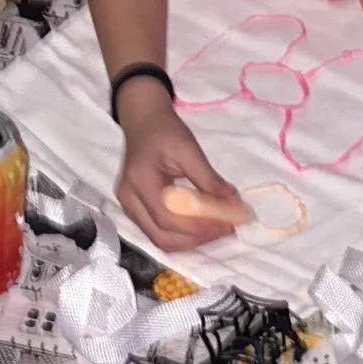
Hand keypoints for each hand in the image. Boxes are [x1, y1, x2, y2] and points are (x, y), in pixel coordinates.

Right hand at [114, 84, 248, 252]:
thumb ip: (210, 180)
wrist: (144, 122)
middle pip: (162, 237)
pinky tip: (203, 226)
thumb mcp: (190, 150)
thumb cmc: (165, 132)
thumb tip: (234, 204)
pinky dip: (183, 235)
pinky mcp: (135, 211)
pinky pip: (158, 232)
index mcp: (139, 181)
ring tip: (218, 229)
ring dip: (191, 241)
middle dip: (197, 239)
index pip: (168, 218)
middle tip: (226, 230)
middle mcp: (129, 199)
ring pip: (160, 239)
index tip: (228, 224)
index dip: (200, 227)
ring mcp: (128, 207)